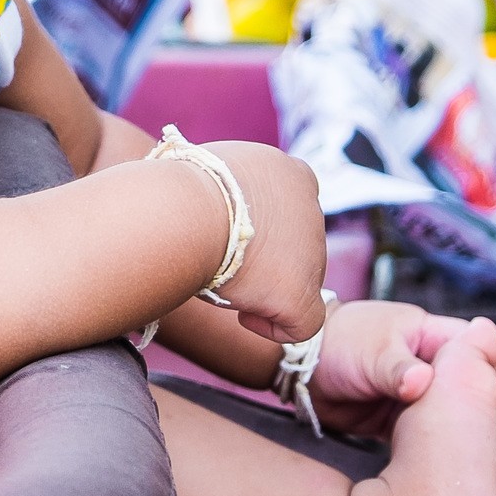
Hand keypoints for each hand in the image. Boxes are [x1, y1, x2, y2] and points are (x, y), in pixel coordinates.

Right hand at [202, 141, 327, 344]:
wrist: (184, 211)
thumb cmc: (183, 190)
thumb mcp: (216, 171)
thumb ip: (233, 185)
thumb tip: (215, 201)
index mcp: (293, 174)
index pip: (295, 203)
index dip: (270, 223)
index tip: (239, 232)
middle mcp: (311, 209)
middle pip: (298, 244)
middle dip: (267, 256)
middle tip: (226, 261)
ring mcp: (312, 252)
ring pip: (299, 280)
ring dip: (265, 286)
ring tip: (224, 282)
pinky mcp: (300, 293)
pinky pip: (304, 321)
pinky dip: (274, 324)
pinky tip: (244, 314)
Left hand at [306, 301, 495, 436]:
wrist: (302, 366)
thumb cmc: (340, 343)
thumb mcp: (374, 352)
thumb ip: (399, 369)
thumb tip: (422, 382)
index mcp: (430, 335)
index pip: (476, 348)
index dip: (481, 369)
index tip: (477, 395)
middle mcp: (429, 365)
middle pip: (466, 388)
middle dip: (466, 409)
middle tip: (463, 433)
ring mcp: (416, 394)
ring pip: (447, 416)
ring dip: (446, 431)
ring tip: (445, 451)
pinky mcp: (400, 420)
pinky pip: (423, 437)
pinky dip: (424, 447)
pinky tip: (425, 460)